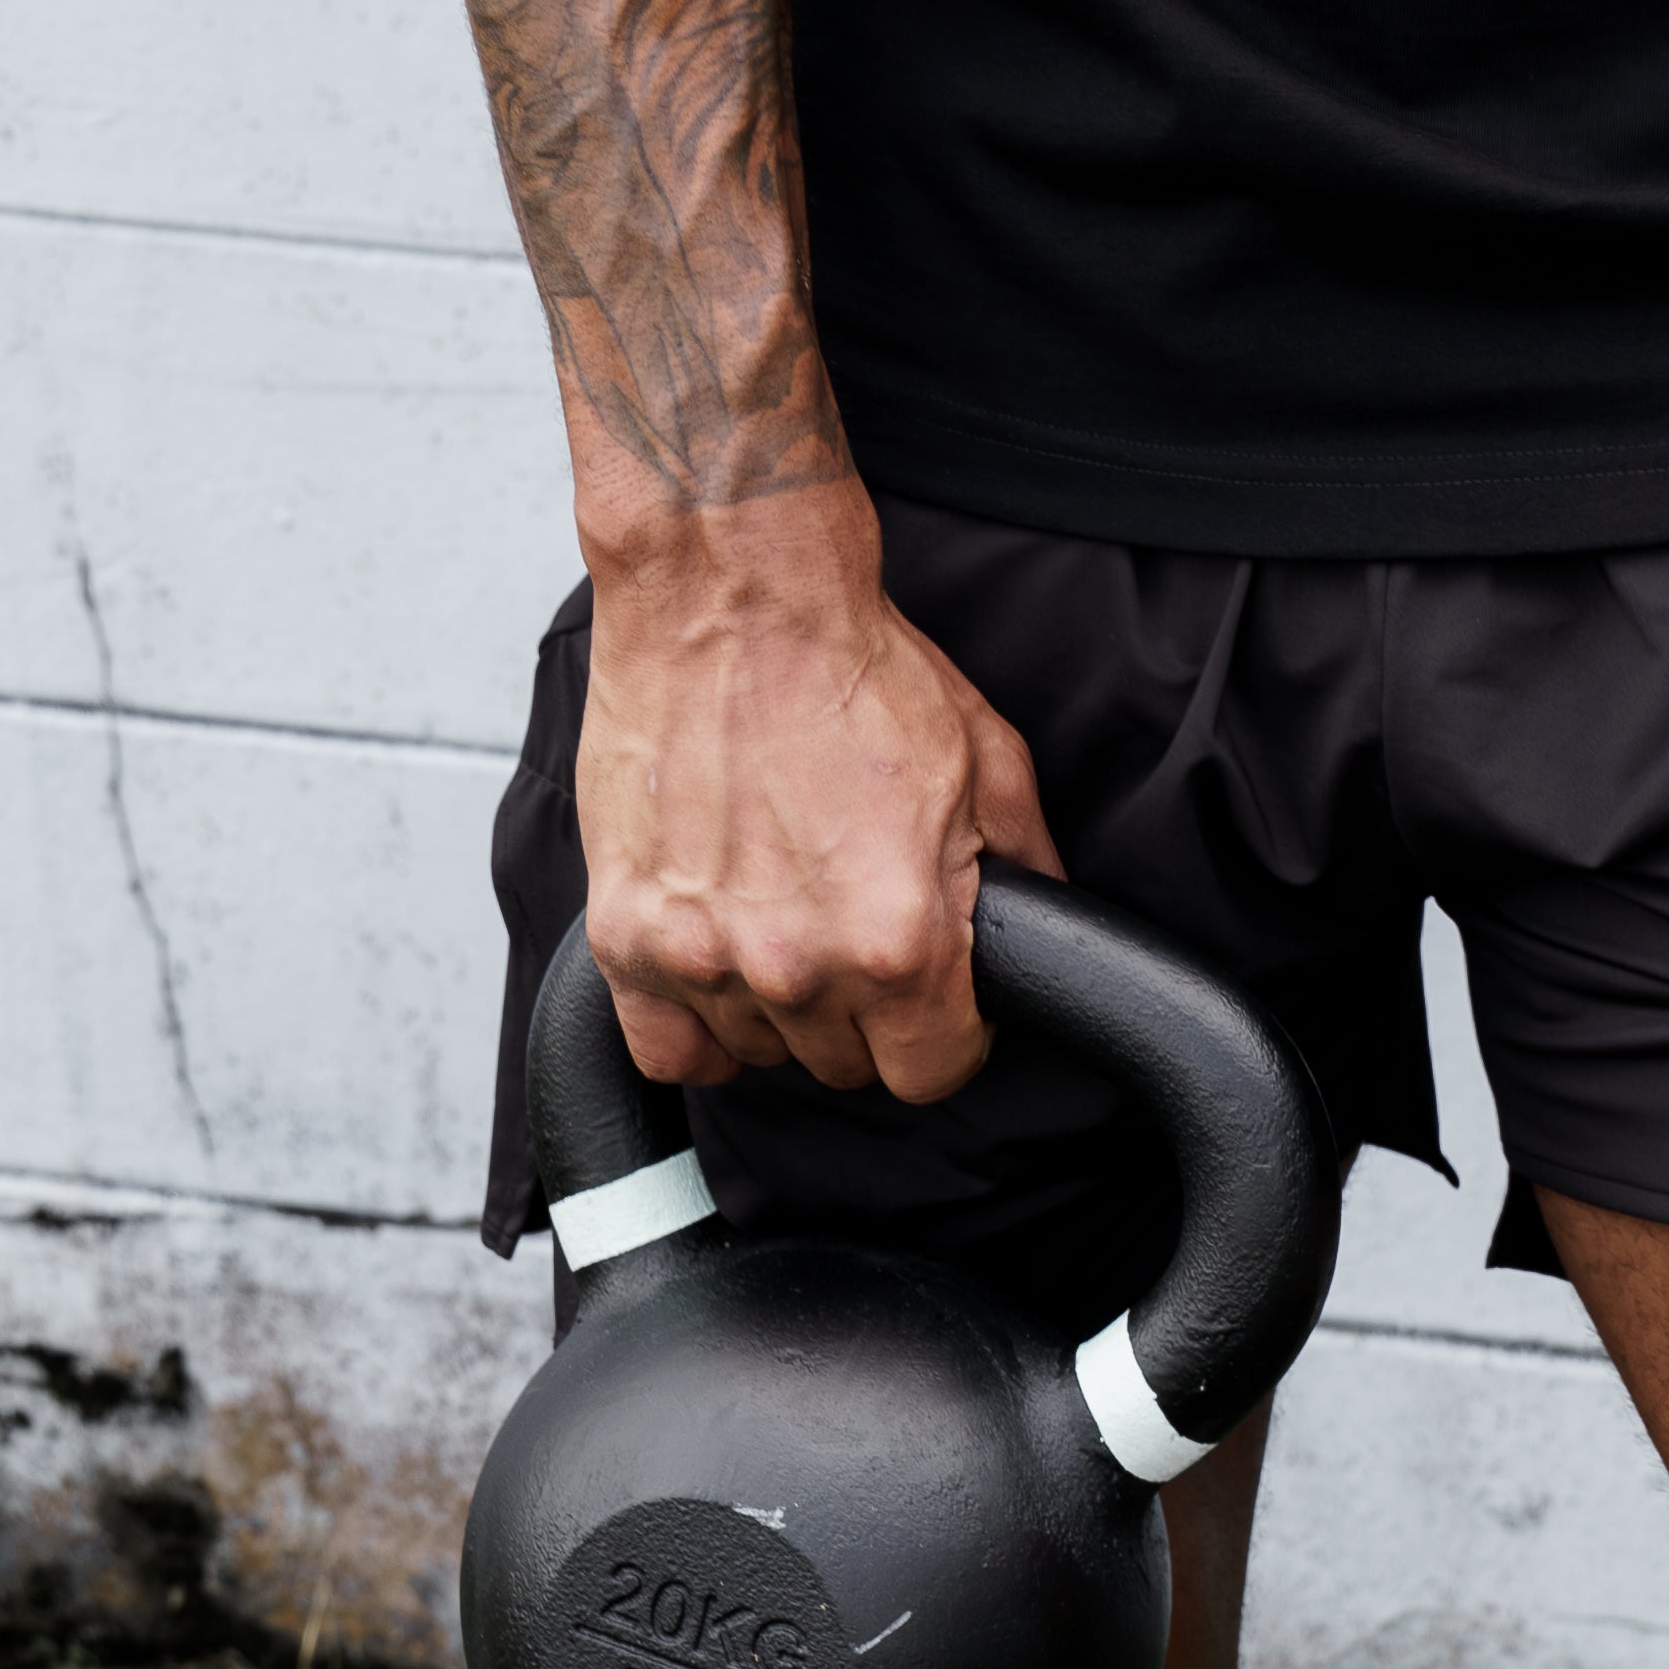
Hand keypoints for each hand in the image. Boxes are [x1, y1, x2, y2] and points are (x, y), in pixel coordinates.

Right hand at [573, 496, 1062, 1101]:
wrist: (728, 598)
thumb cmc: (848, 665)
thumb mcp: (986, 760)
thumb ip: (1026, 868)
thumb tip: (1043, 930)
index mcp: (899, 940)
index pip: (933, 1071)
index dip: (949, 1034)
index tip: (938, 998)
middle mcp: (798, 967)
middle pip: (846, 1067)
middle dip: (865, 1014)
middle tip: (855, 930)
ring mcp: (701, 957)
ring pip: (759, 1053)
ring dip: (779, 1007)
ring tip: (784, 916)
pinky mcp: (625, 934)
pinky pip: (667, 1050)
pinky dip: (695, 1026)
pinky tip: (720, 968)